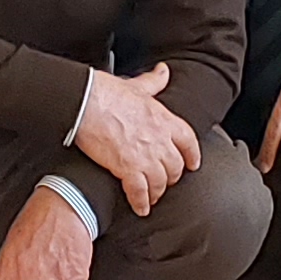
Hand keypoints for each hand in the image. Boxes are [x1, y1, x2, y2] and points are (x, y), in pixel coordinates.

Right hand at [69, 61, 198, 213]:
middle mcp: (160, 140)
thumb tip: (163, 72)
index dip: (192, 155)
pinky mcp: (127, 168)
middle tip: (166, 183)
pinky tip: (140, 208)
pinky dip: (141, 202)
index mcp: (164, 119)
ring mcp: (145, 156)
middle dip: (171, 177)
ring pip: (161, 181)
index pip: (188, 141)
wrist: (88, 103)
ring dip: (157, 192)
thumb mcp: (138, 86)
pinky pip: (140, 192)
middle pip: (175, 166)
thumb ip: (153, 82)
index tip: (192, 164)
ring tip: (153, 197)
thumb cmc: (108, 93)